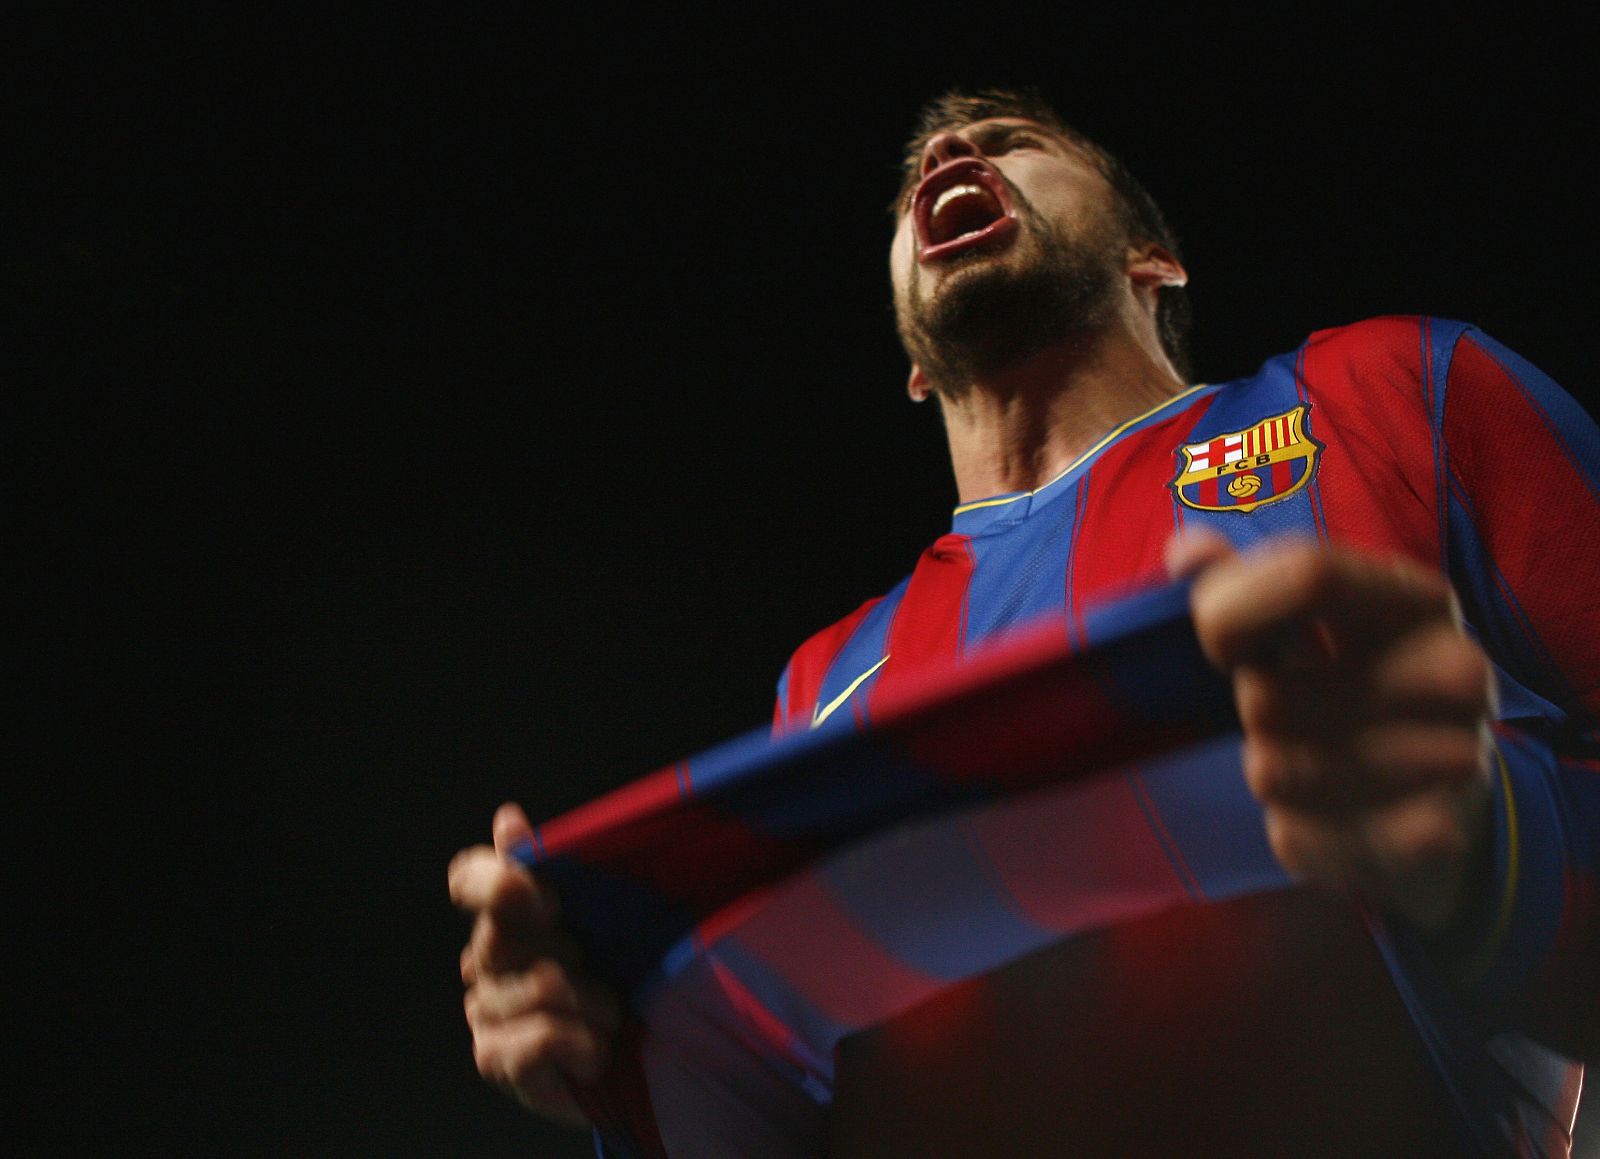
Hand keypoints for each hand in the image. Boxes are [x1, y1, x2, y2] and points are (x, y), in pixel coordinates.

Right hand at [448, 802, 620, 1123]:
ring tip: (609, 1019)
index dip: (497, 883)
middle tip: (602, 976)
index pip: (469, 878)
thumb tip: (506, 816)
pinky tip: (594, 1053)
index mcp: (508, 913)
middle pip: (510, 933)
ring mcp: (482, 1008)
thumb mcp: (611, 918)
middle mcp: (484, 956)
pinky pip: (540, 1036)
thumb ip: (560, 868)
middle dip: (576, 954)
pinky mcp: (494, 1058)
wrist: (642, 1062)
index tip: (545, 900)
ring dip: (595, 1006)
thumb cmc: (625, 980)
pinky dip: (583, 1045)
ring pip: (539, 986)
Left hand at [1168, 533, 1495, 935]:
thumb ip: (1241, 581)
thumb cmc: (1357, 690)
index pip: (1306, 572)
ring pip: (1270, 770)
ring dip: (1269, 773)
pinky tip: (1335, 815)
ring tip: (1319, 762)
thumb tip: (1184, 549)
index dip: (1229, 611)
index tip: (1218, 647)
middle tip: (1299, 717)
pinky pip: (1295, 832)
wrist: (1446, 802)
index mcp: (1418, 598)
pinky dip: (1294, 830)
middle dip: (1253, 712)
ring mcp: (1455, 756)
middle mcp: (1456, 669)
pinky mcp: (1432, 838)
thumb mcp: (1312, 622)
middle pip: (1265, 696)